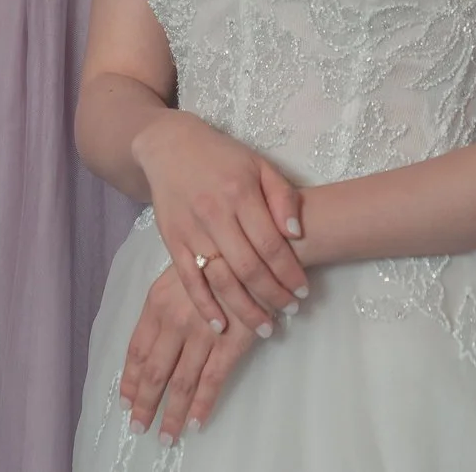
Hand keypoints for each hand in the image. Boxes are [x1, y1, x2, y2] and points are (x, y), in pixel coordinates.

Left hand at [119, 256, 266, 444]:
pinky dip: (203, 404)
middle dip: (145, 404)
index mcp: (159, 300)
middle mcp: (175, 319)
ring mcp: (203, 332)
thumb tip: (158, 332)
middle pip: (153, 371)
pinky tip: (196, 422)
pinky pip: (212, 380)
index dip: (130, 378)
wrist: (260, 242)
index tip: (125, 400)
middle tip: (138, 427)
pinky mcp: (231, 342)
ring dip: (172, 413)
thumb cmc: (222, 250)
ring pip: (181, 382)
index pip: (137, 348)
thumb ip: (169, 299)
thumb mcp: (184, 267)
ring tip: (166, 436)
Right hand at [130, 111, 308, 334]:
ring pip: (220, 280)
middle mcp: (215, 214)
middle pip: (248, 267)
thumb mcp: (260, 165)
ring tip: (265, 327)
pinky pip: (189, 281)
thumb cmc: (223, 157)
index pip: (271, 243)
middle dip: (273, 295)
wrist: (171, 147)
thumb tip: (297, 235)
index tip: (304, 291)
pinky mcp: (172, 243)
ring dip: (245, 309)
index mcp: (240, 192)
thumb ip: (282, 197)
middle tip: (291, 310)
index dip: (290, 272)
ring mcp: (191, 231)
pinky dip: (205, 307)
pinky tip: (221, 326)